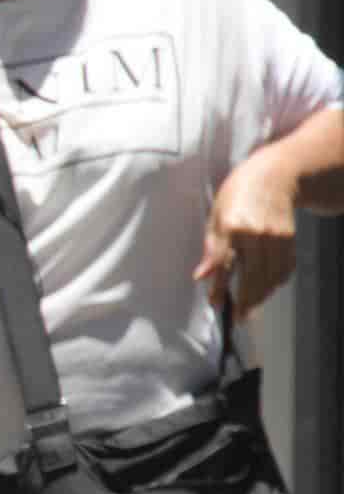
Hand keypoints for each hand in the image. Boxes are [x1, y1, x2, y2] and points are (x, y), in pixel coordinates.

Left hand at [195, 151, 298, 321]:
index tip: (216, 305)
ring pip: (270, 277)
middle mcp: (257, 234)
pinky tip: (265, 289)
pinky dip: (274, 283)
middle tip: (238, 317)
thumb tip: (201, 277)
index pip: (225, 266)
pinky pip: (284, 270)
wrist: (274, 176)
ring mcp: (277, 238)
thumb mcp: (215, 218)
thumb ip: (211, 249)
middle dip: (245, 301)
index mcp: (232, 227)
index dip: (221, 288)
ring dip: (261, 296)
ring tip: (249, 306)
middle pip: (252, 277)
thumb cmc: (237, 196)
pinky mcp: (291, 240)